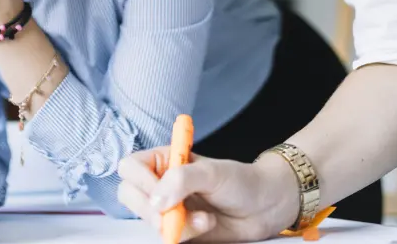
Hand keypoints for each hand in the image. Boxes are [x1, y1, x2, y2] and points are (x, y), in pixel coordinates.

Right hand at [117, 147, 299, 241]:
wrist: (265, 206)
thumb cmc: (242, 180)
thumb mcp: (212, 172)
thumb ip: (181, 179)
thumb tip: (155, 200)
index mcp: (165, 160)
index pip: (131, 167)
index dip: (140, 181)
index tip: (159, 192)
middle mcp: (162, 183)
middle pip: (131, 197)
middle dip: (153, 210)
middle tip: (174, 212)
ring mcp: (169, 208)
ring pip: (150, 221)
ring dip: (177, 223)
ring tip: (204, 216)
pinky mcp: (179, 229)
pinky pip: (168, 237)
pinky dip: (186, 234)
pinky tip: (206, 223)